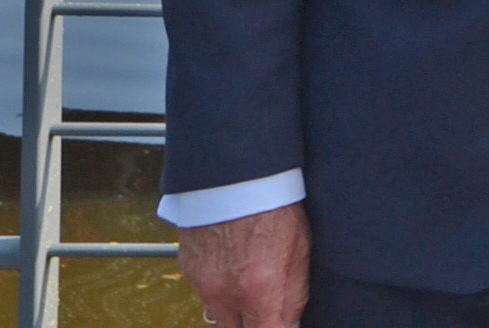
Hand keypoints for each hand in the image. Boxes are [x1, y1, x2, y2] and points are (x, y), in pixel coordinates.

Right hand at [178, 202, 308, 327]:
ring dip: (234, 309)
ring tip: (250, 281)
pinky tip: (232, 264)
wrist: (235, 176)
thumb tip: (291, 323)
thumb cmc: (275, 208)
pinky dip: (218, 287)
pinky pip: (203, 292)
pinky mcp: (188, 269)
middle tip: (265, 306)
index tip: (281, 323)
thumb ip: (295, 295)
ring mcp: (201, 284)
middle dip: (252, 323)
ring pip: (218, 315)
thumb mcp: (301, 251)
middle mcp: (225, 294)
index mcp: (258, 291)